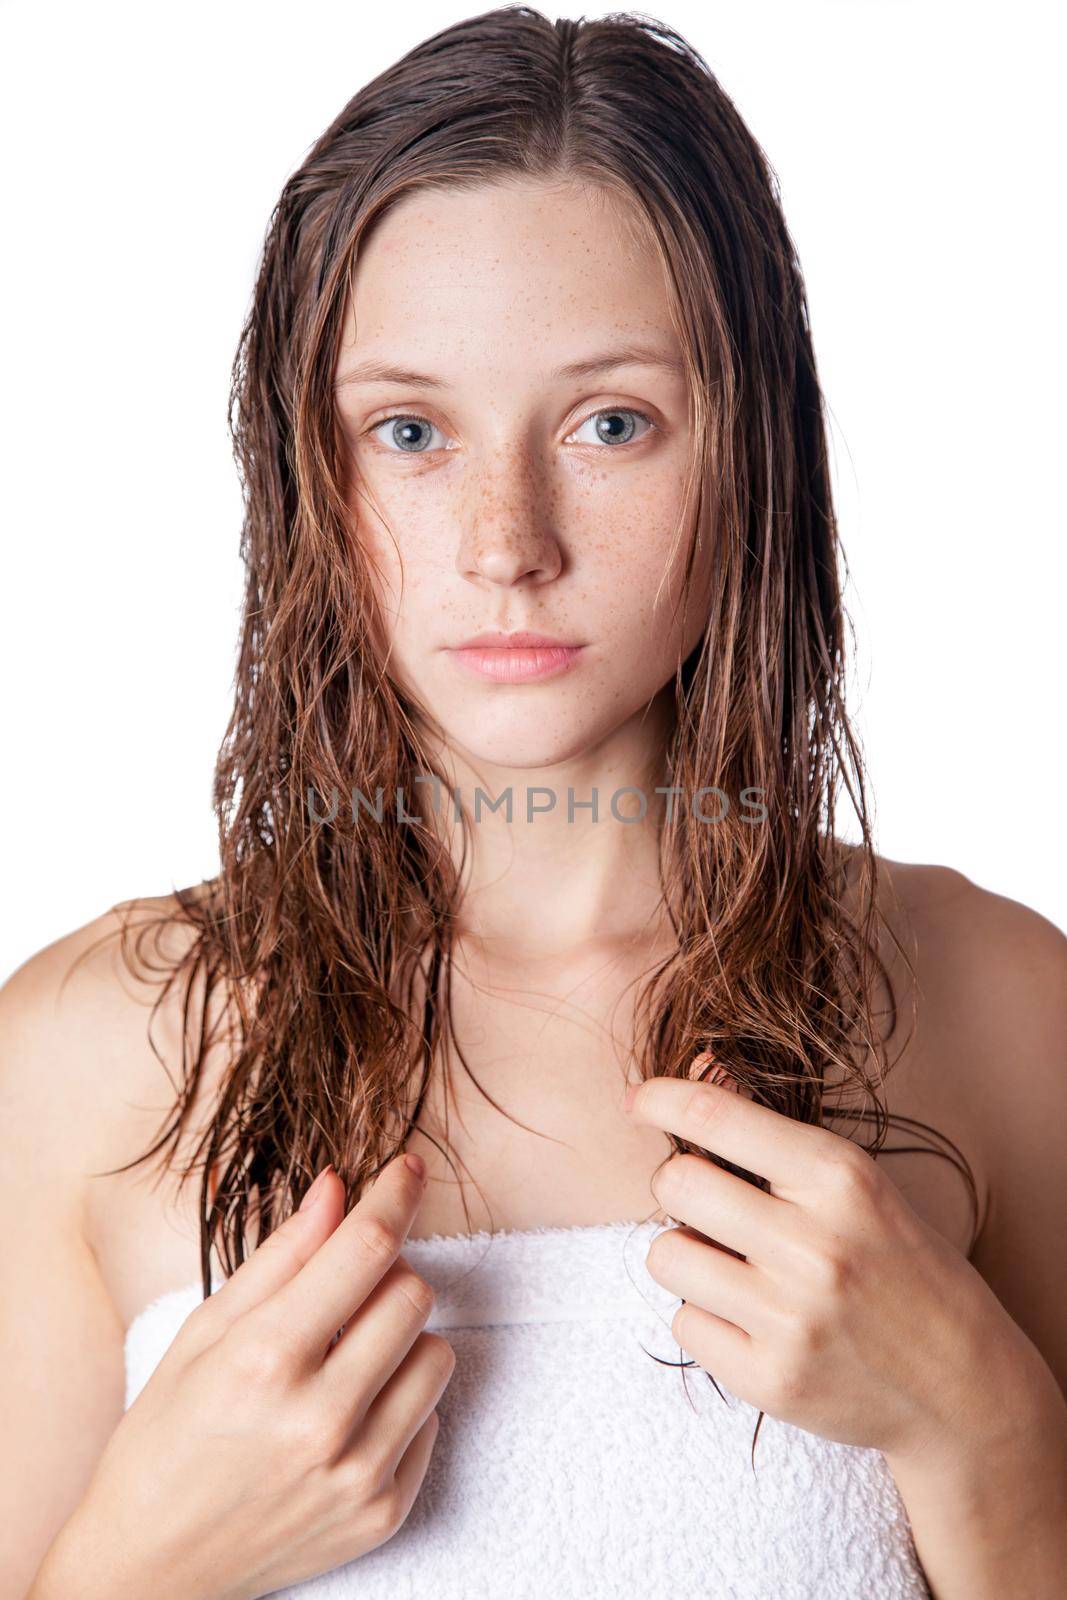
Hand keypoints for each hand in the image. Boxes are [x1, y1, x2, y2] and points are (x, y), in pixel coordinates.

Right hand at [43, 1153, 453, 1599]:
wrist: (151, 1568)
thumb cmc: (165, 1439)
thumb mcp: (204, 1332)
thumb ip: (282, 1256)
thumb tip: (337, 1188)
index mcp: (265, 1360)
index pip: (366, 1250)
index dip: (394, 1196)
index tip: (407, 1169)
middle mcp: (320, 1419)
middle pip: (412, 1295)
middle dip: (386, 1275)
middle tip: (345, 1290)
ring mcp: (357, 1473)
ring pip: (436, 1354)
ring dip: (400, 1340)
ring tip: (344, 1358)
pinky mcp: (383, 1512)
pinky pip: (431, 1419)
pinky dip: (399, 1403)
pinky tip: (347, 1415)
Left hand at [626, 1063, 1036, 1465]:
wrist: (962, 1384)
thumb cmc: (899, 1265)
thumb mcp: (855, 1183)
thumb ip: (771, 1131)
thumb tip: (695, 1063)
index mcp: (840, 1178)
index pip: (717, 1117)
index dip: (660, 1098)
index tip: (637, 1098)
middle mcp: (814, 1245)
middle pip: (675, 1185)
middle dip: (678, 1187)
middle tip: (707, 1204)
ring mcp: (791, 1318)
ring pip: (665, 1255)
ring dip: (687, 1255)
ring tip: (735, 1267)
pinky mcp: (771, 1380)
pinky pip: (682, 1323)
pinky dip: (706, 1318)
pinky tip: (753, 1322)